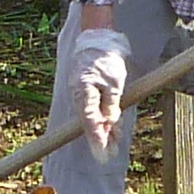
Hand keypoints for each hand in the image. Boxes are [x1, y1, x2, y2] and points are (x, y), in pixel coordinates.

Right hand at [68, 28, 130, 152]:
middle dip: (101, 139)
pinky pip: (94, 108)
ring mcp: (81, 93)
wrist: (97, 39)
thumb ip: (111, 103)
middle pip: (89, 123)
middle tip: (110, 154)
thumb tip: (109, 121)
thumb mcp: (115, 82)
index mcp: (83, 93)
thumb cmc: (107, 59)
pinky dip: (103, 118)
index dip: (96, 139)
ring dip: (104, 130)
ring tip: (115, 144)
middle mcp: (79, 95)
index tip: (102, 154)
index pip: (89, 122)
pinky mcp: (86, 91)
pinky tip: (113, 127)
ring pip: (92, 117)